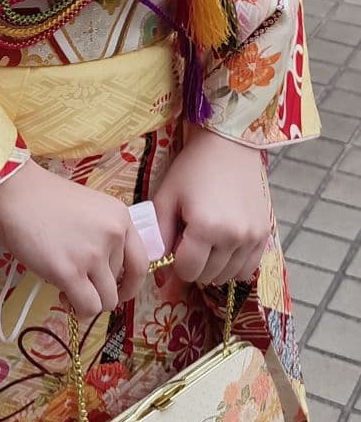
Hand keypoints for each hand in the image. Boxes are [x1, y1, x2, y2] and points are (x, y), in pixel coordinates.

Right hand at [0, 160, 148, 318]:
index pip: (141, 263)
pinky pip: (87, 307)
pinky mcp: (70, 272)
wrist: (15, 193)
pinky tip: (63, 297)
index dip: (130, 283)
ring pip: (106, 301)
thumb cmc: (45, 199)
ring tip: (67, 289)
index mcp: (121, 218)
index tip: (118, 290)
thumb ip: (104, 237)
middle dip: (99, 288)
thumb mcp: (89, 211)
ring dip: (88, 301)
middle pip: (119, 283)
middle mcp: (113, 235)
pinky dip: (77, 309)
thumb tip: (107, 279)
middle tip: (77, 282)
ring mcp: (93, 254)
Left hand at [153, 126, 270, 286]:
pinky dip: (234, 264)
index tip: (175, 244)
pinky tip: (224, 246)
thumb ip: (158, 232)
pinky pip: (248, 268)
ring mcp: (252, 237)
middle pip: (207, 275)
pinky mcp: (265, 234)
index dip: (176, 262)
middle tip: (189, 238)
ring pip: (228, 275)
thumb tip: (156, 261)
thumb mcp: (167, 196)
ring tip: (207, 240)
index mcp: (205, 228)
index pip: (187, 270)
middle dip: (194, 263)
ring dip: (214, 266)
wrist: (228, 146)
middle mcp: (233, 237)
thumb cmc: (193, 168)